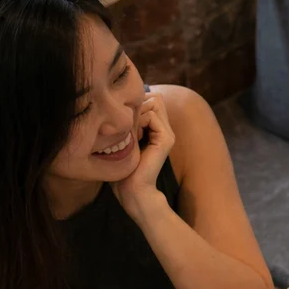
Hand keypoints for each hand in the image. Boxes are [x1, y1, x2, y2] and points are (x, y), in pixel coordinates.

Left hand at [114, 91, 174, 215]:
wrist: (131, 190)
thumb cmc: (122, 168)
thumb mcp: (123, 138)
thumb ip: (128, 121)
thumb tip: (123, 100)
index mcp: (156, 129)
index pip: (150, 99)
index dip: (135, 104)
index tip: (121, 123)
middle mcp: (165, 129)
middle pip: (154, 98)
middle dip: (136, 106)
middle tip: (125, 127)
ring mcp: (167, 134)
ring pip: (153, 103)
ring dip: (135, 113)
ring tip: (128, 133)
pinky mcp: (166, 139)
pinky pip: (152, 115)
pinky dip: (138, 122)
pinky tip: (133, 138)